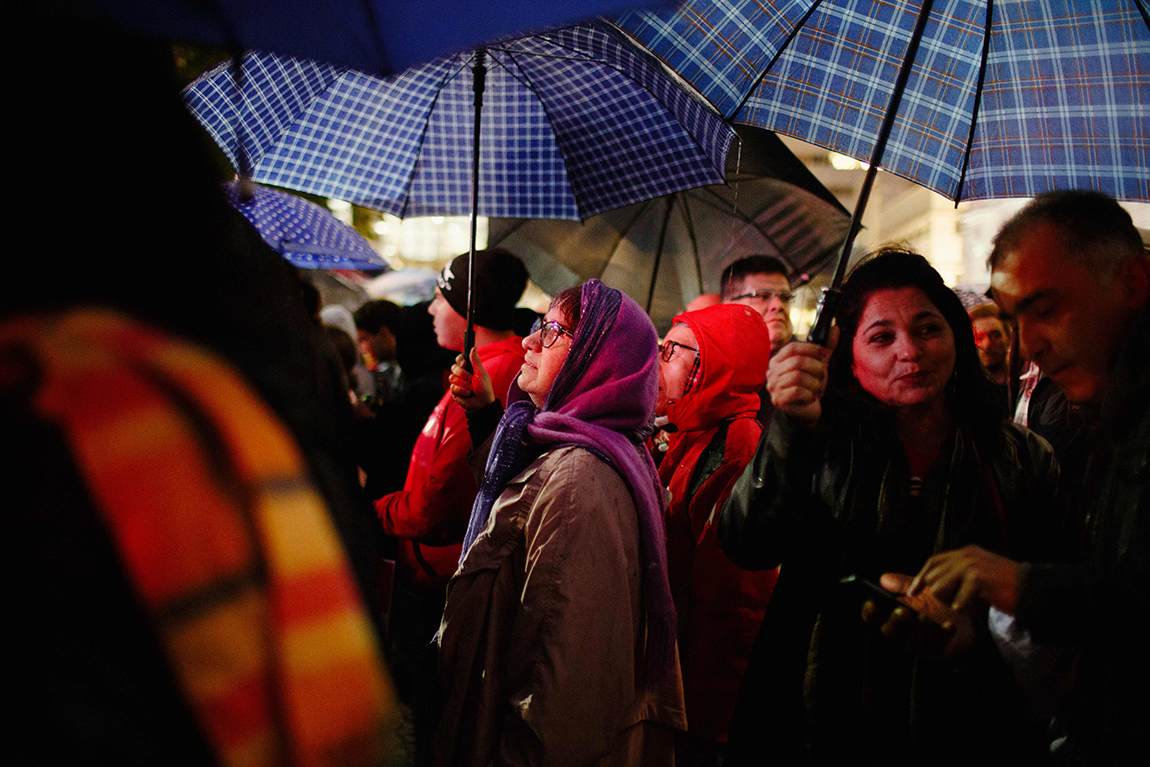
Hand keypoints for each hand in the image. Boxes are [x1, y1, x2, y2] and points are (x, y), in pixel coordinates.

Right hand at [449, 348, 493, 411]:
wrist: (482, 403)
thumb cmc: (484, 388)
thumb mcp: (481, 373)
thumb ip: (476, 361)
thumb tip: (473, 348)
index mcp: (468, 368)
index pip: (459, 359)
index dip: (460, 360)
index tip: (464, 364)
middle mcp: (461, 374)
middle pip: (454, 367)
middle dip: (463, 374)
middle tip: (471, 379)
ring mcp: (457, 383)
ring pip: (452, 378)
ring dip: (464, 384)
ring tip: (471, 389)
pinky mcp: (454, 391)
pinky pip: (453, 387)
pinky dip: (462, 390)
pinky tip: (468, 394)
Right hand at [766, 326, 837, 427]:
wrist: (806, 410)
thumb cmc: (809, 385)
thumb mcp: (819, 364)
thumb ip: (826, 348)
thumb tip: (835, 328)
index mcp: (779, 360)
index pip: (792, 348)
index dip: (811, 349)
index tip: (824, 354)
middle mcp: (772, 372)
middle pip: (797, 362)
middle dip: (816, 369)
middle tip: (823, 376)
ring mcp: (773, 387)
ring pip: (798, 377)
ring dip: (814, 384)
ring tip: (817, 389)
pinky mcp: (778, 400)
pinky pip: (796, 392)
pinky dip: (809, 394)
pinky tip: (810, 397)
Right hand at [860, 572, 974, 661]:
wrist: (963, 618)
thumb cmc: (935, 601)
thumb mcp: (920, 591)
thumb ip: (904, 585)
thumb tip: (884, 579)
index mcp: (890, 616)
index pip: (872, 616)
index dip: (870, 611)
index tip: (874, 602)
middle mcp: (899, 632)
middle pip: (890, 630)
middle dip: (896, 621)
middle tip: (903, 610)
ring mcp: (916, 645)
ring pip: (913, 639)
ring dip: (919, 627)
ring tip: (927, 615)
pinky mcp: (935, 652)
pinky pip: (936, 646)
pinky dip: (943, 635)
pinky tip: (949, 624)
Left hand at [908, 545, 1020, 614]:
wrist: (1033, 590)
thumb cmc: (1005, 587)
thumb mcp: (979, 575)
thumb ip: (957, 576)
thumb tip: (930, 584)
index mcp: (966, 552)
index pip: (934, 561)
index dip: (921, 577)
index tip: (912, 592)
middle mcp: (966, 555)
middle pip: (934, 576)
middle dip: (937, 595)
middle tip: (952, 604)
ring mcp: (972, 566)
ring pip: (940, 589)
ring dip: (952, 602)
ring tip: (969, 605)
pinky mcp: (978, 579)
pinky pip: (958, 601)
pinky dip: (966, 608)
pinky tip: (977, 607)